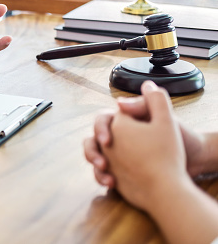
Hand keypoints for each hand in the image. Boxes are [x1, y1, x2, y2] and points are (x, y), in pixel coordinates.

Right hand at [101, 81, 189, 209]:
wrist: (192, 163)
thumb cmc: (180, 138)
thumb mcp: (163, 120)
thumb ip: (143, 105)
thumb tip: (119, 101)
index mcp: (125, 122)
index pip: (103, 120)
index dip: (100, 128)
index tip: (107, 140)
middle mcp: (118, 137)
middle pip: (93, 140)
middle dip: (92, 151)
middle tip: (101, 163)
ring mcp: (116, 154)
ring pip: (95, 156)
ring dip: (94, 165)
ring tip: (106, 176)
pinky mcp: (118, 170)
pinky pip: (102, 172)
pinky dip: (102, 177)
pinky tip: (111, 183)